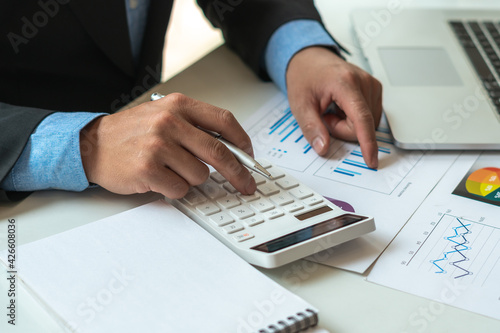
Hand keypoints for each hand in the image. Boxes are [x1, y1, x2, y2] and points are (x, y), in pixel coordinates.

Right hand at [80, 93, 255, 198]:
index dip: (243, 141)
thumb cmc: (131, 132)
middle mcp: (170, 122)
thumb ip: (195, 127)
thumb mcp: (164, 115)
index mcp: (178, 105)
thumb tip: (232, 149)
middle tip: (247, 185)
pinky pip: (181, 188)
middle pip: (219, 152)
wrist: (93, 145)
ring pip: (200, 175)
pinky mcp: (148, 169)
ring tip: (170, 169)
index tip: (250, 156)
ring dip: (191, 179)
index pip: (224, 120)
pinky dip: (175, 189)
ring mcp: (158, 145)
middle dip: (239, 173)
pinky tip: (159, 178)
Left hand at [286, 46, 382, 167]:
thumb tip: (323, 147)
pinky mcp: (374, 90)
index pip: (361, 119)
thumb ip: (311, 128)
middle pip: (362, 125)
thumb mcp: (300, 105)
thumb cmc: (305, 77)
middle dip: (342, 129)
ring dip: (348, 124)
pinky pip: (369, 117)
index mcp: (345, 83)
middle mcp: (364, 81)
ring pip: (367, 124)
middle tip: (326, 115)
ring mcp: (372, 84)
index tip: (371, 160)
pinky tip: (342, 108)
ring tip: (333, 109)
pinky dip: (354, 119)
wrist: (310, 59)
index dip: (367, 143)